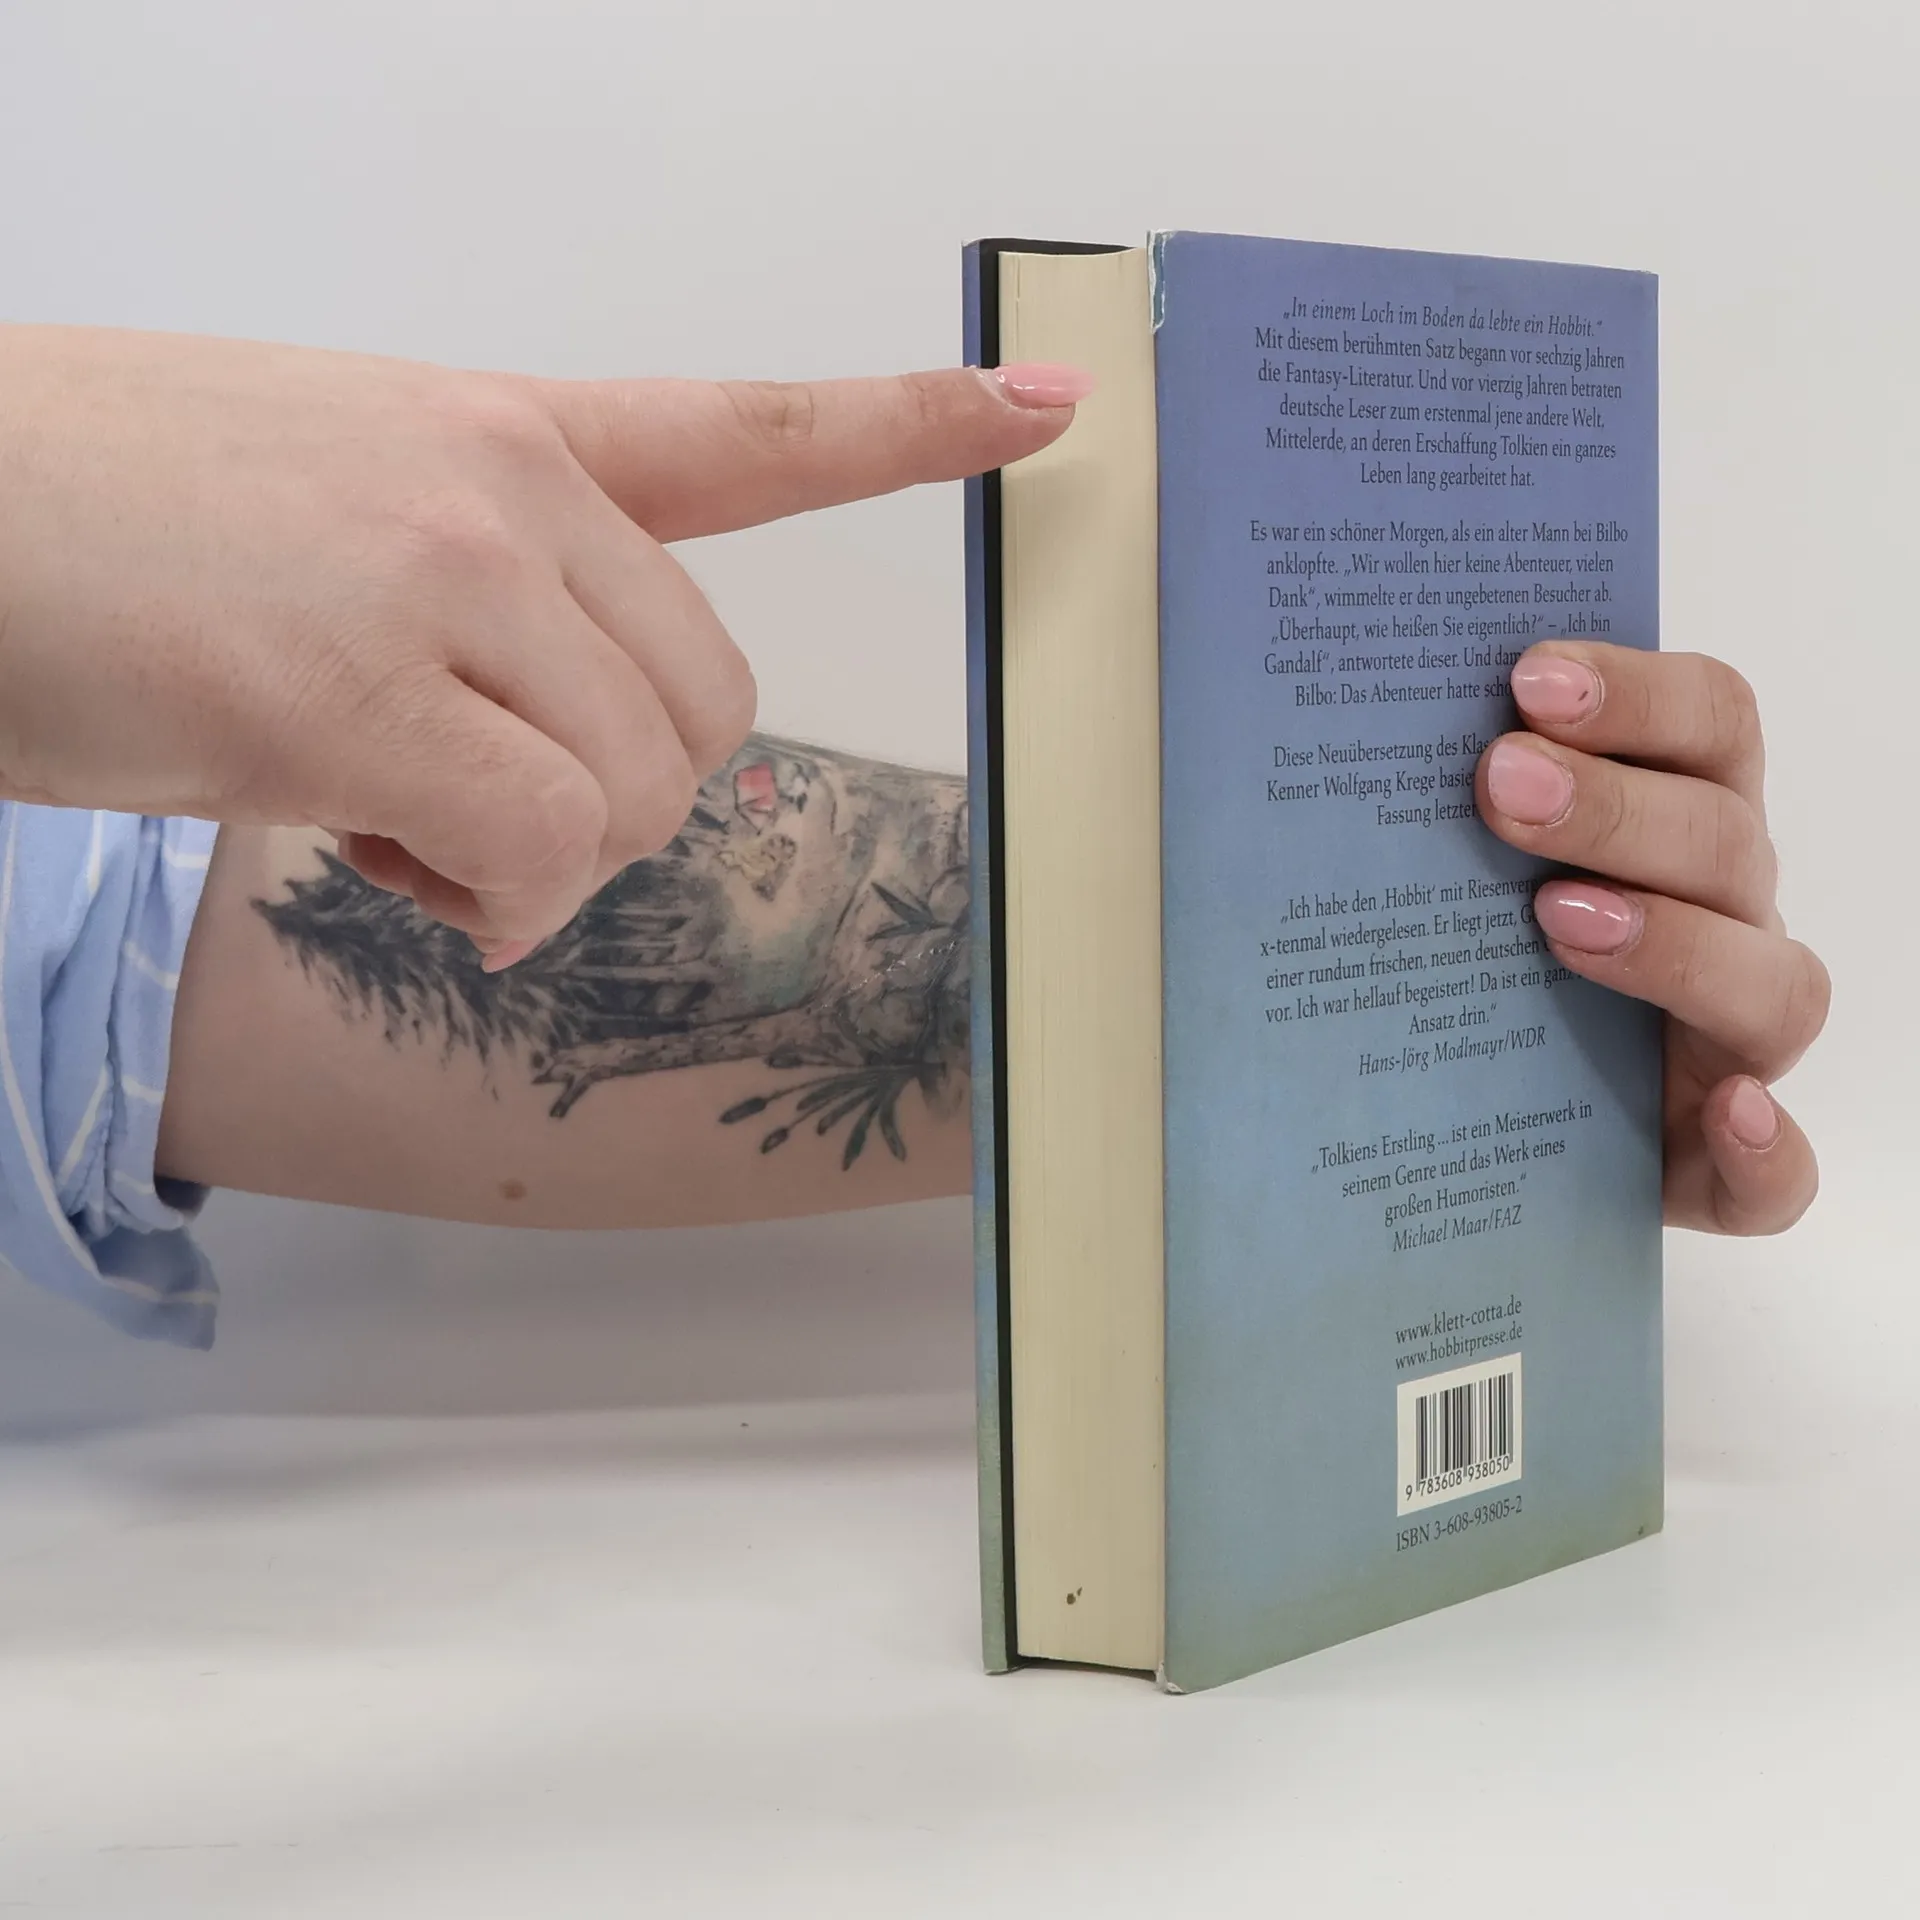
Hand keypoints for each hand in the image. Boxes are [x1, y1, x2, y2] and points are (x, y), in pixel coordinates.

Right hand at [0, 327, 1086, 960]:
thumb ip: (497, 594)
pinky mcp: (355, 694)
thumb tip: (585, 751)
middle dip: (613, 800)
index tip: (1046, 410)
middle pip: (708, 713)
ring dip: (532, 860)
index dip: (911, 428)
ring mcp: (439, 578)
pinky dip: (484, 898)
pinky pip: (539, 852)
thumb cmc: (109, 521)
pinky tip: (376, 857)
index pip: (752, 429)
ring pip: (636, 796)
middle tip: (460, 804)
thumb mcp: (339, 506)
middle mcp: (500, 487)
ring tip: (385, 818)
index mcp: (506, 432)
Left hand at [1476, 643, 1828, 1234]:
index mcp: (1679, 824)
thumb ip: (1432, 801)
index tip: (1527, 677)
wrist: (1492, 1117)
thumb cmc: (1476, 958)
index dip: (1638, 692)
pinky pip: (1777, 1171)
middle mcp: (1726, 918)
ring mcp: (1734, 1042)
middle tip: (1501, 782)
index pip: (1709, 722)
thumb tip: (1328, 734)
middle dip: (1615, 805)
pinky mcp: (1721, 1162)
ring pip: (1773, 985)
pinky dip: (1768, 1145)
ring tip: (1555, 920)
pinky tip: (1729, 1113)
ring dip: (1676, 944)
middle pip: (1723, 840)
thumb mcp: (1455, 869)